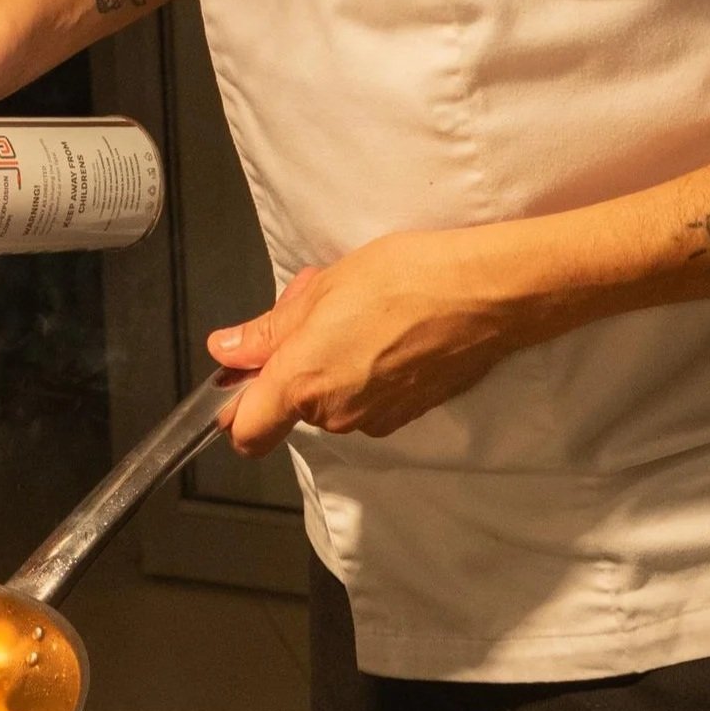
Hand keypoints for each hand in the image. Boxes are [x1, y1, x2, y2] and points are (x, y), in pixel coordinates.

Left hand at [207, 229, 539, 455]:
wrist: (482, 293)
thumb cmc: (401, 279)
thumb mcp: (321, 288)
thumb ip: (268, 330)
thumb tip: (226, 350)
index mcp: (303, 381)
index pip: (248, 431)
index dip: (236, 409)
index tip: (243, 379)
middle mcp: (336, 414)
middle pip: (294, 404)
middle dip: (298, 362)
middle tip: (320, 309)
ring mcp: (376, 420)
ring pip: (334, 400)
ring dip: (334, 365)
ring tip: (361, 313)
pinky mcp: (409, 417)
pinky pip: (369, 400)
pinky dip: (368, 374)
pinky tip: (390, 332)